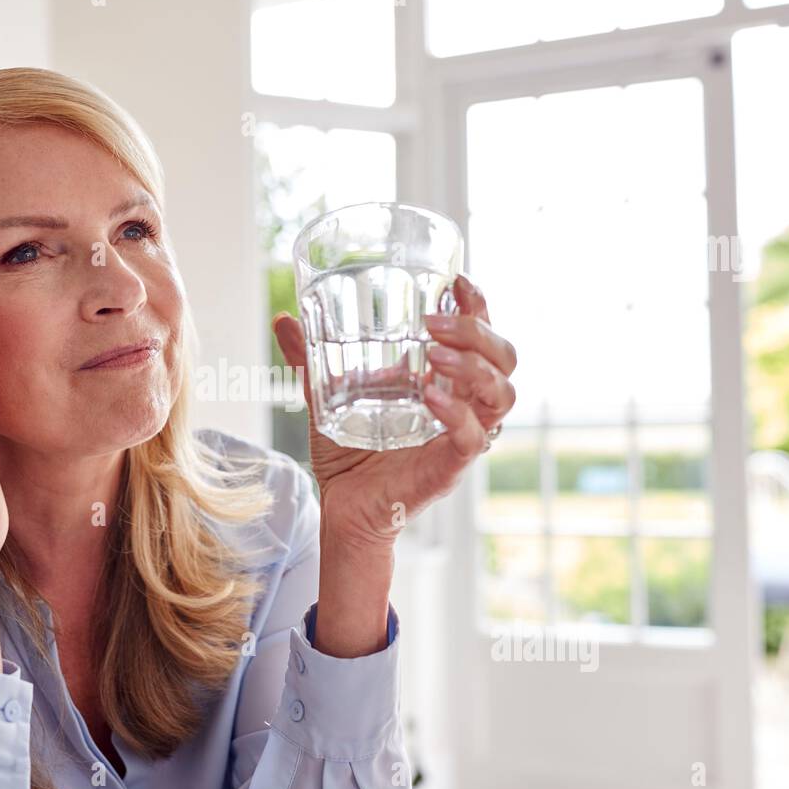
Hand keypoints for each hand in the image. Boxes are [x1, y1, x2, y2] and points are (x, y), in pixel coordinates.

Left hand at [272, 274, 516, 550]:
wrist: (342, 507)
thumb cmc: (348, 454)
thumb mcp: (327, 397)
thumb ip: (311, 359)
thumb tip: (283, 319)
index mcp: (446, 382)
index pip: (483, 337)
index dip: (480, 307)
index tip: (458, 281)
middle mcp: (465, 406)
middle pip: (504, 359)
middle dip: (479, 332)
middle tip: (435, 323)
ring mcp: (461, 437)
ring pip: (501, 394)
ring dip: (474, 366)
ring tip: (435, 355)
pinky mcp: (450, 467)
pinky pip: (472, 437)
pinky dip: (456, 414)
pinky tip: (430, 397)